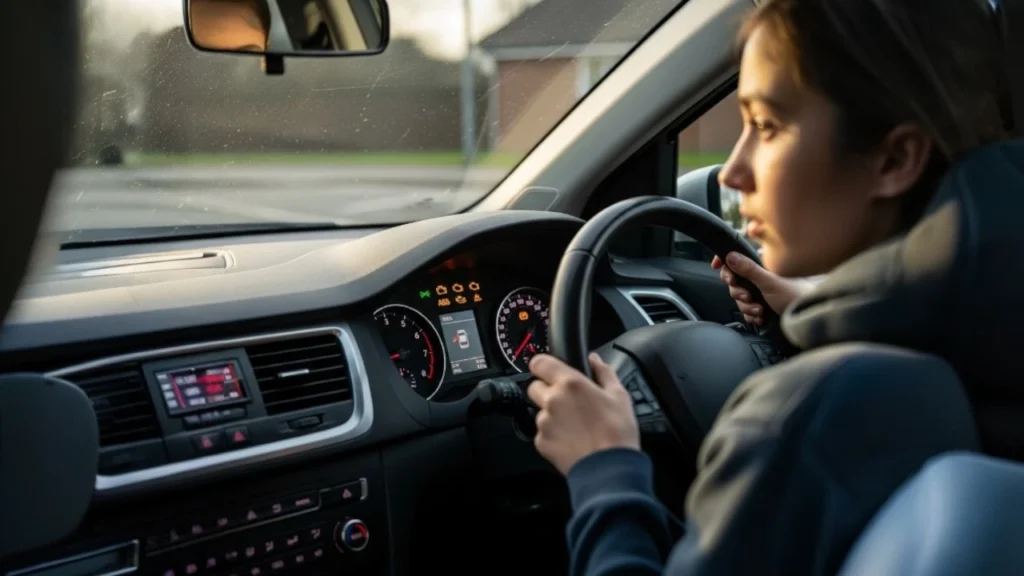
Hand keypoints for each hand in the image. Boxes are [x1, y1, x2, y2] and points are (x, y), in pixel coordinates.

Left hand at [527, 353, 639, 475]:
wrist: (609, 468)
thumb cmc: (617, 432)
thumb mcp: (619, 395)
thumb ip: (603, 372)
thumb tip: (594, 359)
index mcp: (570, 384)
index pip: (540, 362)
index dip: (543, 365)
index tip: (549, 370)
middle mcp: (552, 400)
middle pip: (535, 387)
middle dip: (547, 391)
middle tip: (568, 401)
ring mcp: (544, 422)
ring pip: (540, 411)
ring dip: (552, 414)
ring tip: (575, 425)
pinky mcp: (541, 442)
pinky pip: (542, 432)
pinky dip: (553, 434)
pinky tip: (571, 439)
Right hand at [711, 252, 813, 325]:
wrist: (807, 317)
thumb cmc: (795, 295)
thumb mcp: (770, 281)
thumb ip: (749, 269)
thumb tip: (730, 256)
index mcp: (762, 265)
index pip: (737, 257)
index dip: (725, 261)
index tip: (716, 266)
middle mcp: (760, 276)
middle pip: (734, 281)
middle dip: (739, 292)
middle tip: (747, 296)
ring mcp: (760, 291)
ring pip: (740, 298)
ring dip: (748, 307)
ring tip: (760, 310)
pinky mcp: (762, 305)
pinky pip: (747, 310)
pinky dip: (753, 315)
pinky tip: (762, 316)